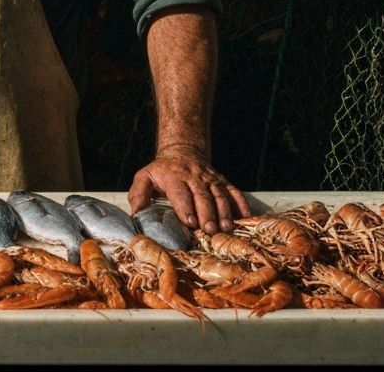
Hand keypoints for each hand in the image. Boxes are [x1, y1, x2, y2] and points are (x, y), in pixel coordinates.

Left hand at [127, 144, 250, 234]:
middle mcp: (194, 178)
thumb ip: (139, 193)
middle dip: (207, 214)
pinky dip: (241, 205)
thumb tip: (136, 213)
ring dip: (224, 212)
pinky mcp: (223, 182)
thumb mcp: (145, 177)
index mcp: (174, 177)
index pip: (180, 192)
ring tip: (226, 228)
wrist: (183, 151)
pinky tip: (247, 218)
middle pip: (202, 196)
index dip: (185, 207)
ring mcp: (211, 180)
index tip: (189, 222)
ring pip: (220, 195)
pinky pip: (234, 192)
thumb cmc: (161, 171)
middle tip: (209, 230)